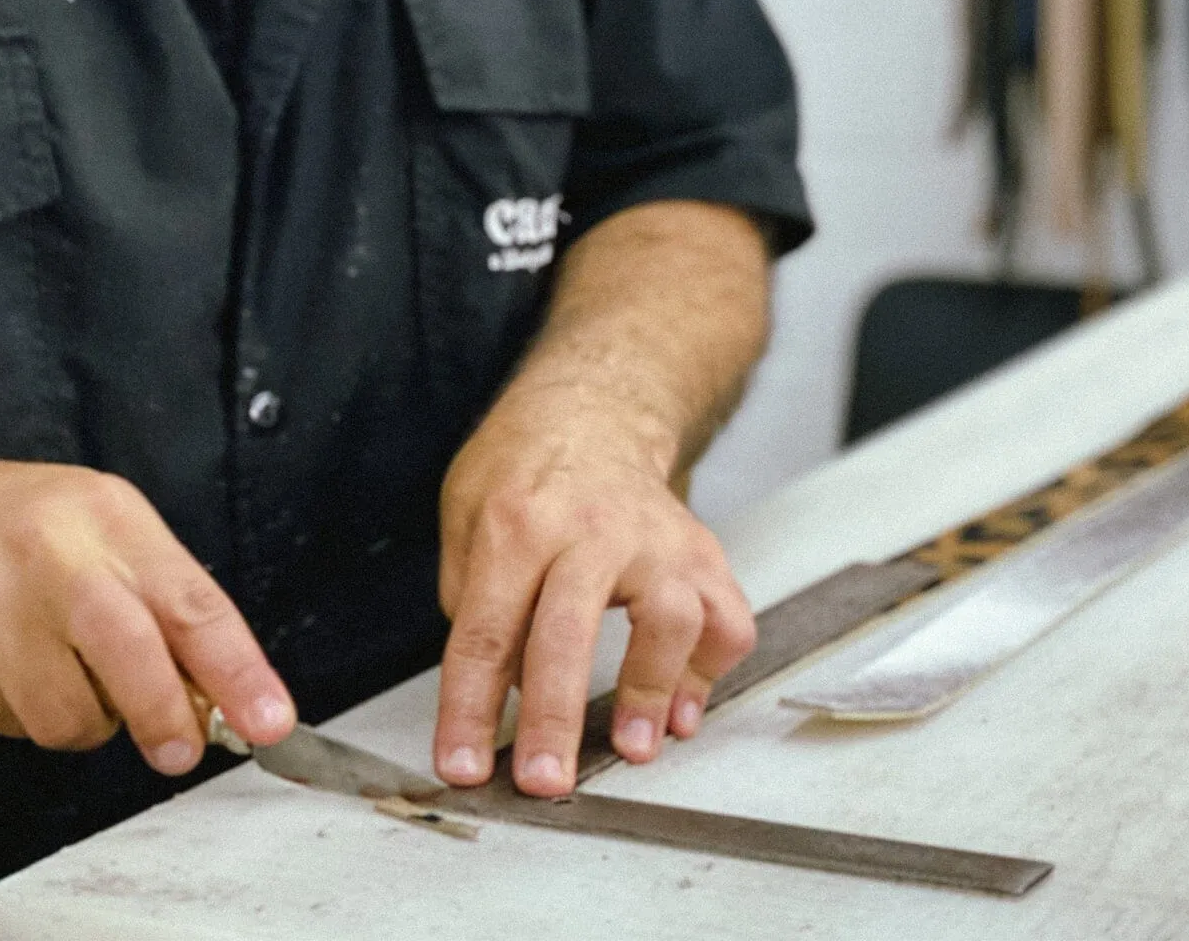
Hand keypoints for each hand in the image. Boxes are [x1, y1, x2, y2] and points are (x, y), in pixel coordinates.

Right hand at [0, 461, 294, 773]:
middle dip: (163, 714)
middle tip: (181, 749)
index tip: (269, 720)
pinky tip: (25, 671)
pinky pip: (12, 722)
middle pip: (126, 652)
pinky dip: (31, 714)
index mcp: (112, 522)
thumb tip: (219, 692)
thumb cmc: (47, 522)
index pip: (190, 602)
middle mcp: (55, 559)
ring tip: (76, 676)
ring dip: (86, 719)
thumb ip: (168, 600)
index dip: (237, 671)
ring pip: (61, 712)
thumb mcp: (118, 528)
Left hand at [433, 388, 756, 796]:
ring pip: (668, 615)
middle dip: (555, 717)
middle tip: (545, 781)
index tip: (463, 765)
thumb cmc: (525, 467)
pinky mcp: (698, 551)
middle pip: (569, 630)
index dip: (470, 708)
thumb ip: (472, 600)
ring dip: (653, 689)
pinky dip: (711, 670)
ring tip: (638, 746)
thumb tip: (492, 691)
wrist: (595, 408)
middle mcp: (589, 529)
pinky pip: (725, 615)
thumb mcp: (465, 513)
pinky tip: (683, 706)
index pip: (485, 629)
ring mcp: (654, 538)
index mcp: (517, 523)